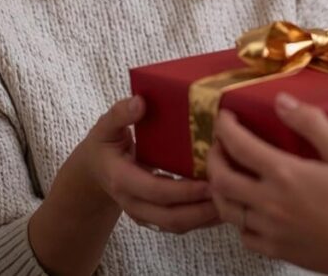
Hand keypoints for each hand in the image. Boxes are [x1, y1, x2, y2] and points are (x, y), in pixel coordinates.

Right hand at [74, 96, 219, 234]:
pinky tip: (224, 205)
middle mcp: (134, 203)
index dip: (184, 190)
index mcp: (122, 180)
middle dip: (203, 210)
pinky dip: (203, 219)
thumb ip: (120, 114)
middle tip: (231, 193)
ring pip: (178, 225)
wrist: (94, 172)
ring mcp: (145, 214)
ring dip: (206, 217)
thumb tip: (140, 102)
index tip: (211, 180)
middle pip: (171, 217)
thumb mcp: (105, 126)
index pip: (156, 191)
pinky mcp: (155, 218)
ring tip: (234, 200)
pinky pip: (181, 224)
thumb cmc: (104, 145)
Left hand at [207, 93, 327, 275]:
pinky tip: (248, 207)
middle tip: (220, 144)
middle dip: (213, 157)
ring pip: (225, 208)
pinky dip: (238, 217)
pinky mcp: (275, 249)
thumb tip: (282, 101)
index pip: (238, 145)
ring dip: (219, 187)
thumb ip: (311, 123)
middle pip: (220, 178)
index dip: (225, 127)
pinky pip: (242, 234)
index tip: (225, 117)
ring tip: (227, 172)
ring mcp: (269, 229)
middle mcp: (270, 202)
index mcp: (286, 174)